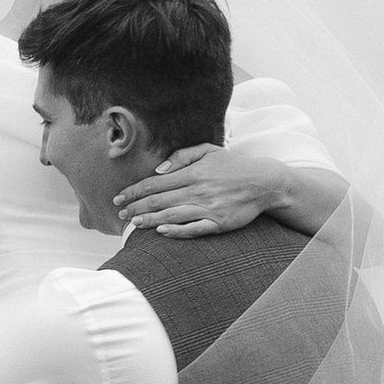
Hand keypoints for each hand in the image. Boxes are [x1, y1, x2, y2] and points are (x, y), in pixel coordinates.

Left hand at [113, 147, 277, 240]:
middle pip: (159, 200)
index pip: (155, 183)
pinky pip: (194, 229)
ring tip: (133, 223)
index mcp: (193, 172)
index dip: (134, 191)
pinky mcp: (219, 223)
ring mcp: (208, 208)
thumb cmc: (233, 166)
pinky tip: (162, 231)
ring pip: (172, 215)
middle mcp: (198, 190)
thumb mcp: (208, 151)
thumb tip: (159, 170)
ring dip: (150, 220)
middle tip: (120, 214)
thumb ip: (182, 156)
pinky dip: (177, 230)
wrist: (264, 182)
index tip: (119, 198)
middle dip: (136, 207)